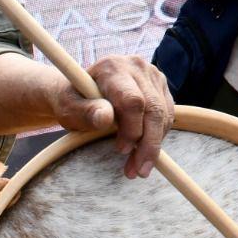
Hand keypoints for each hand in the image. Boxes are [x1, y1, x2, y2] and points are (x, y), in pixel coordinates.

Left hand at [52, 56, 174, 177]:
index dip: (132, 129)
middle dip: (148, 144)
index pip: (133, 101)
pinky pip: (167, 114)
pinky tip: (145, 150)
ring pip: (163, 114)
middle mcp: (136, 66)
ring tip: (139, 166)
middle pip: (153, 109)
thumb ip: (85, 112)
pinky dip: (158, 136)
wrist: (80, 92)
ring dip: (154, 144)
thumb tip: (105, 117)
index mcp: (112, 68)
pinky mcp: (160, 85)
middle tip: (138, 170)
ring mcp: (151, 74)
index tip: (122, 151)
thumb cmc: (73, 101)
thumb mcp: (70, 109)